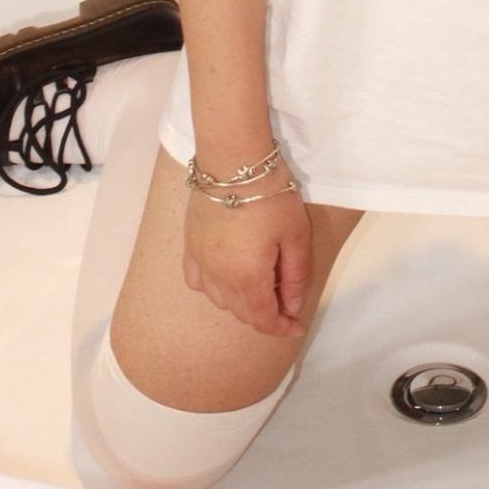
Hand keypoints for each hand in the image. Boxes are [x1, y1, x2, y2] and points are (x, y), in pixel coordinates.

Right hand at [182, 171, 311, 337]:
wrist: (233, 160)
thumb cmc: (271, 195)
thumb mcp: (296, 235)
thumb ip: (296, 276)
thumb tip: (293, 307)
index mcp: (247, 279)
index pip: (263, 320)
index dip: (282, 328)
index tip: (297, 325)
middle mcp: (219, 278)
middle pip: (242, 313)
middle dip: (265, 314)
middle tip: (285, 299)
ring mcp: (200, 262)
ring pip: (219, 300)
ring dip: (241, 302)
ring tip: (260, 284)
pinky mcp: (190, 245)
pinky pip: (196, 280)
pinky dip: (212, 287)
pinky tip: (224, 276)